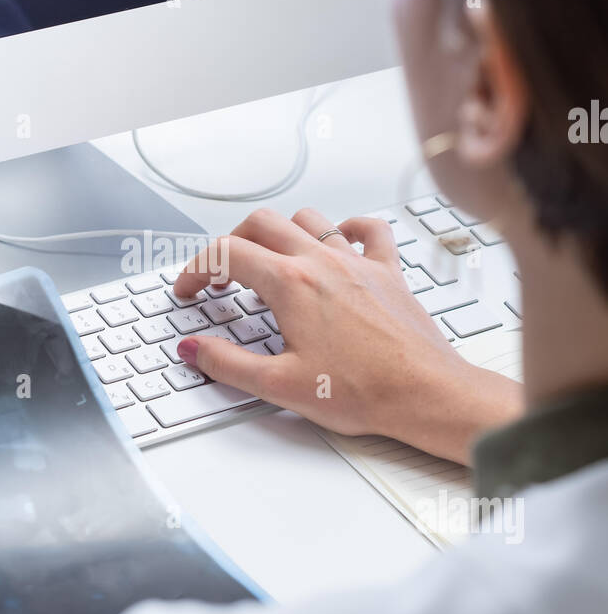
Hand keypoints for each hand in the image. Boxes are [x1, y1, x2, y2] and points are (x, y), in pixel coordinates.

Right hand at [173, 208, 522, 464]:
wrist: (425, 393)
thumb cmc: (362, 392)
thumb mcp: (279, 386)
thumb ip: (227, 364)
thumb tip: (193, 348)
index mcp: (291, 284)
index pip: (226, 255)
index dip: (196, 270)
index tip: (188, 291)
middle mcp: (323, 262)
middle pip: (261, 223)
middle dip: (231, 244)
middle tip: (220, 278)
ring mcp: (358, 262)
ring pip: (308, 219)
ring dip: (280, 233)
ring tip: (268, 263)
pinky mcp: (388, 273)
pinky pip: (370, 230)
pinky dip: (348, 227)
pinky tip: (339, 240)